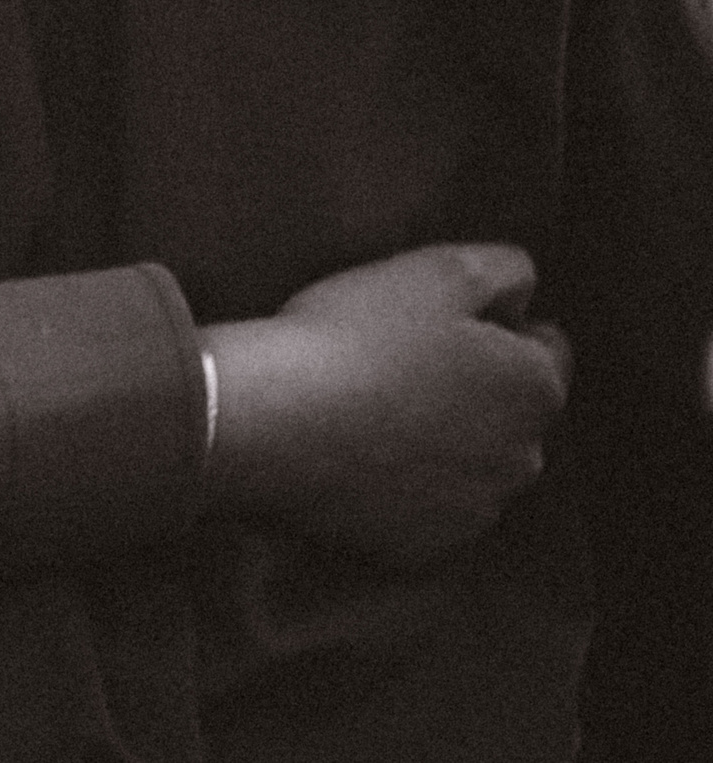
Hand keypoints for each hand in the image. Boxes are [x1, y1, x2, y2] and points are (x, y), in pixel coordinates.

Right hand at [200, 243, 572, 563]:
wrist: (271, 423)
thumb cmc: (356, 337)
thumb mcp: (438, 270)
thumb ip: (505, 270)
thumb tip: (524, 291)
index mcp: (536, 388)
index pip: (545, 349)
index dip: (493, 325)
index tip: (437, 318)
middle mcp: (523, 458)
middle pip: (509, 413)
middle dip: (473, 391)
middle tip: (400, 363)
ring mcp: (471, 511)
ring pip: (469, 466)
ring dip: (440, 443)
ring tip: (371, 413)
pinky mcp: (419, 548)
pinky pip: (422, 509)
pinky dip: (402, 488)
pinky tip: (356, 458)